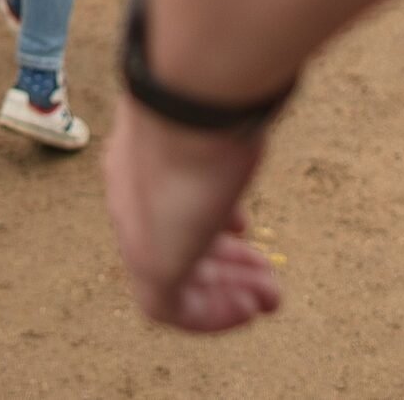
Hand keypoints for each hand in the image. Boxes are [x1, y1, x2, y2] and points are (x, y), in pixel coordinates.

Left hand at [105, 102, 281, 334]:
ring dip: (227, 292)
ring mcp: (137, 230)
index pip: (167, 201)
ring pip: (178, 279)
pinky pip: (175, 309)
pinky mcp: (150, 261)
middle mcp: (133, 196)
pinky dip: (215, 314)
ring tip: (270, 299)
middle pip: (176, 243)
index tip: (243, 230)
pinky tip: (250, 307)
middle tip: (267, 276)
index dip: (208, 221)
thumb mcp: (218, 105)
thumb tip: (253, 90)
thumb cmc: (214, 88)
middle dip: (225, 265)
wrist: (190, 94)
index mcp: (142, 157)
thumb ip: (225, 113)